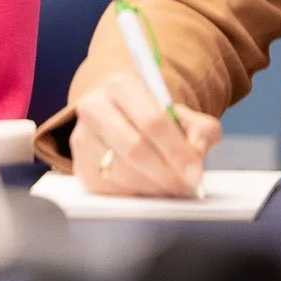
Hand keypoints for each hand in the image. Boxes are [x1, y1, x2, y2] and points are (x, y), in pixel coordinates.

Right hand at [69, 71, 220, 196]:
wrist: (119, 120)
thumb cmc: (153, 119)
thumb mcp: (183, 116)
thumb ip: (201, 130)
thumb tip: (195, 150)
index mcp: (121, 87)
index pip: (152, 120)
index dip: (177, 150)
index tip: (195, 172)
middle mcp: (94, 107)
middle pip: (134, 148)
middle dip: (166, 173)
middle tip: (186, 185)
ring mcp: (82, 137)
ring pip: (123, 172)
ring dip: (154, 186)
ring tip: (171, 184)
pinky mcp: (80, 166)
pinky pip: (112, 189)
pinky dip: (138, 193)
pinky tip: (150, 185)